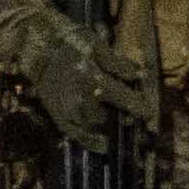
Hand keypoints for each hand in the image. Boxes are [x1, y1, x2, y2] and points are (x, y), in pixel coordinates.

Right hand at [14, 11, 156, 144]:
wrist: (38, 48)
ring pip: (96, 129)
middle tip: (134, 119)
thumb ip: (118, 64)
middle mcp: (80, 100)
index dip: (140, 108)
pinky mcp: (59, 117)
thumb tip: (138, 77)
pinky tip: (104, 145)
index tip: (150, 114)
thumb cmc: (70, 43)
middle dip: (124, 119)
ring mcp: (68, 111)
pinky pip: (78, 137)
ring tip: (119, 127)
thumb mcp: (97, 46)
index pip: (123, 99)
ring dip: (110, 129)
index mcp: (92, 79)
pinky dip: (92, 142)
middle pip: (111, 117)